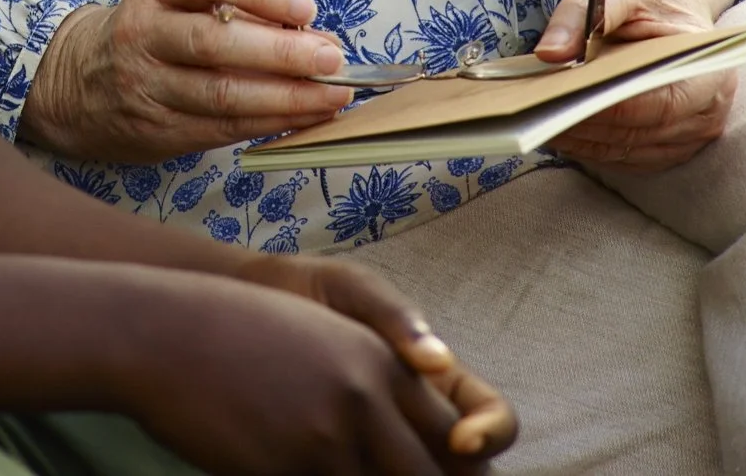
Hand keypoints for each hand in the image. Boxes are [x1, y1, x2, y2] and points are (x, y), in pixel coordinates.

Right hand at [19, 0, 351, 160]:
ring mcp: (149, 88)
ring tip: (332, 95)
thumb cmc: (151, 31)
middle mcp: (144, 36)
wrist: (79, 85)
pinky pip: (223, 128)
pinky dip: (270, 123)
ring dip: (287, 97)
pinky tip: (304, 118)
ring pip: (222, 94)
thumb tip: (316, 31)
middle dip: (282, 51)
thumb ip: (238, 7)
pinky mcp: (160, 131)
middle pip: (214, 42)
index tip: (304, 4)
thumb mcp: (177, 0)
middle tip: (331, 57)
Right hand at [126, 273, 516, 475]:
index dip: (460, 474)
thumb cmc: (239, 331)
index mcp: (380, 360)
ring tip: (328, 471)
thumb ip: (371, 383)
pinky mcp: (285, 470)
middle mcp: (364, 398)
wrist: (164, 332)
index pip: (456, 440)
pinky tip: (288, 472)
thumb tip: (427, 446)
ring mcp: (324, 439)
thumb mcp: (320, 338)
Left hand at [241, 253, 516, 462]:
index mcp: (439, 378)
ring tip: (372, 470)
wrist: (250, 308)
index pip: (495, 416)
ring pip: (420, 475)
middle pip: (470, 467)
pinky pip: (368, 473)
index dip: (490, 432)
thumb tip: (437, 358)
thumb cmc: (311, 291)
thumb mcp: (353, 289)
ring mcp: (386, 437)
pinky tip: (340, 469)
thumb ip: (393, 315)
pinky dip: (367, 475)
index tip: (459, 440)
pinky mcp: (347, 451)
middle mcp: (422, 415)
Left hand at [540, 0, 741, 170]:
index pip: (655, 104)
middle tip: (535, 113)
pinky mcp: (674, 141)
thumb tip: (549, 55)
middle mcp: (708, 109)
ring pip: (630, 150)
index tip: (558, 102)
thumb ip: (580, 15)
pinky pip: (630, 155)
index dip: (605, 108)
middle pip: (639, 133)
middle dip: (584, 125)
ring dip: (584, 140)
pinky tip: (563, 128)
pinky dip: (595, 145)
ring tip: (539, 120)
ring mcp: (694, 132)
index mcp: (705, 67)